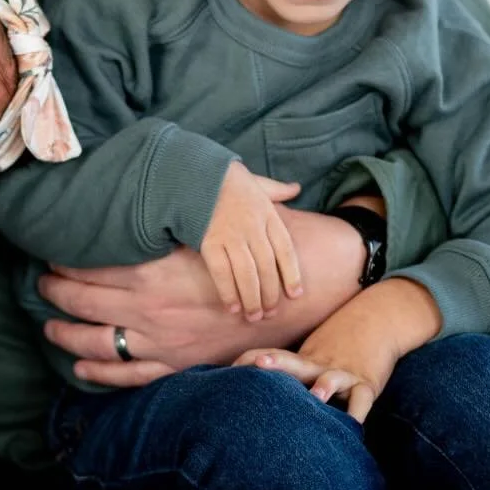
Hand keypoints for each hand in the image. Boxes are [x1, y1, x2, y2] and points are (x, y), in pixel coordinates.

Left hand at [40, 207, 365, 386]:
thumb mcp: (215, 215)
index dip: (66, 260)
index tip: (52, 253)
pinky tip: (80, 368)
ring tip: (48, 325)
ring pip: (98, 343)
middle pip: (86, 301)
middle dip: (56, 293)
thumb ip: (184, 202)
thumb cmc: (257, 245)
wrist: (305, 289)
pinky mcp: (180, 364)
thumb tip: (153, 173)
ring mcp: (164, 341)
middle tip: (41, 284)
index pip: (94, 265)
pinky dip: (101, 374)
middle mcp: (152, 308)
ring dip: (66, 334)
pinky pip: (130, 376)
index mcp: (157, 268)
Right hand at [199, 163, 301, 319]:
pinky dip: (228, 292)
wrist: (193, 173)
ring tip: (254, 316)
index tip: (296, 295)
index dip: (292, 275)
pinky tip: (232, 307)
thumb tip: (296, 188)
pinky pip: (222, 273)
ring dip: (252, 299)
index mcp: (267, 214)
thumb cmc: (225, 178)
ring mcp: (231, 235)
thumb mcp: (257, 181)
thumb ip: (277, 190)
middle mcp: (252, 227)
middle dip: (270, 294)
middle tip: (271, 313)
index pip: (286, 250)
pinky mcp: (209, 242)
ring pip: (247, 274)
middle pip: (267, 267)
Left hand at [234, 277, 442, 423]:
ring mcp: (343, 374)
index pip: (271, 356)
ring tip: (316, 396)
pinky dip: (358, 411)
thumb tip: (252, 390)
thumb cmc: (337, 351)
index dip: (249, 359)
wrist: (379, 322)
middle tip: (257, 365)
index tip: (226, 369)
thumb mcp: (310, 358)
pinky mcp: (367, 384)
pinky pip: (362, 398)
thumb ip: (289, 373)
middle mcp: (319, 366)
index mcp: (302, 361)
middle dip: (275, 363)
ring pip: (332, 379)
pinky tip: (353, 425)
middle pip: (294, 363)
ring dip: (324, 386)